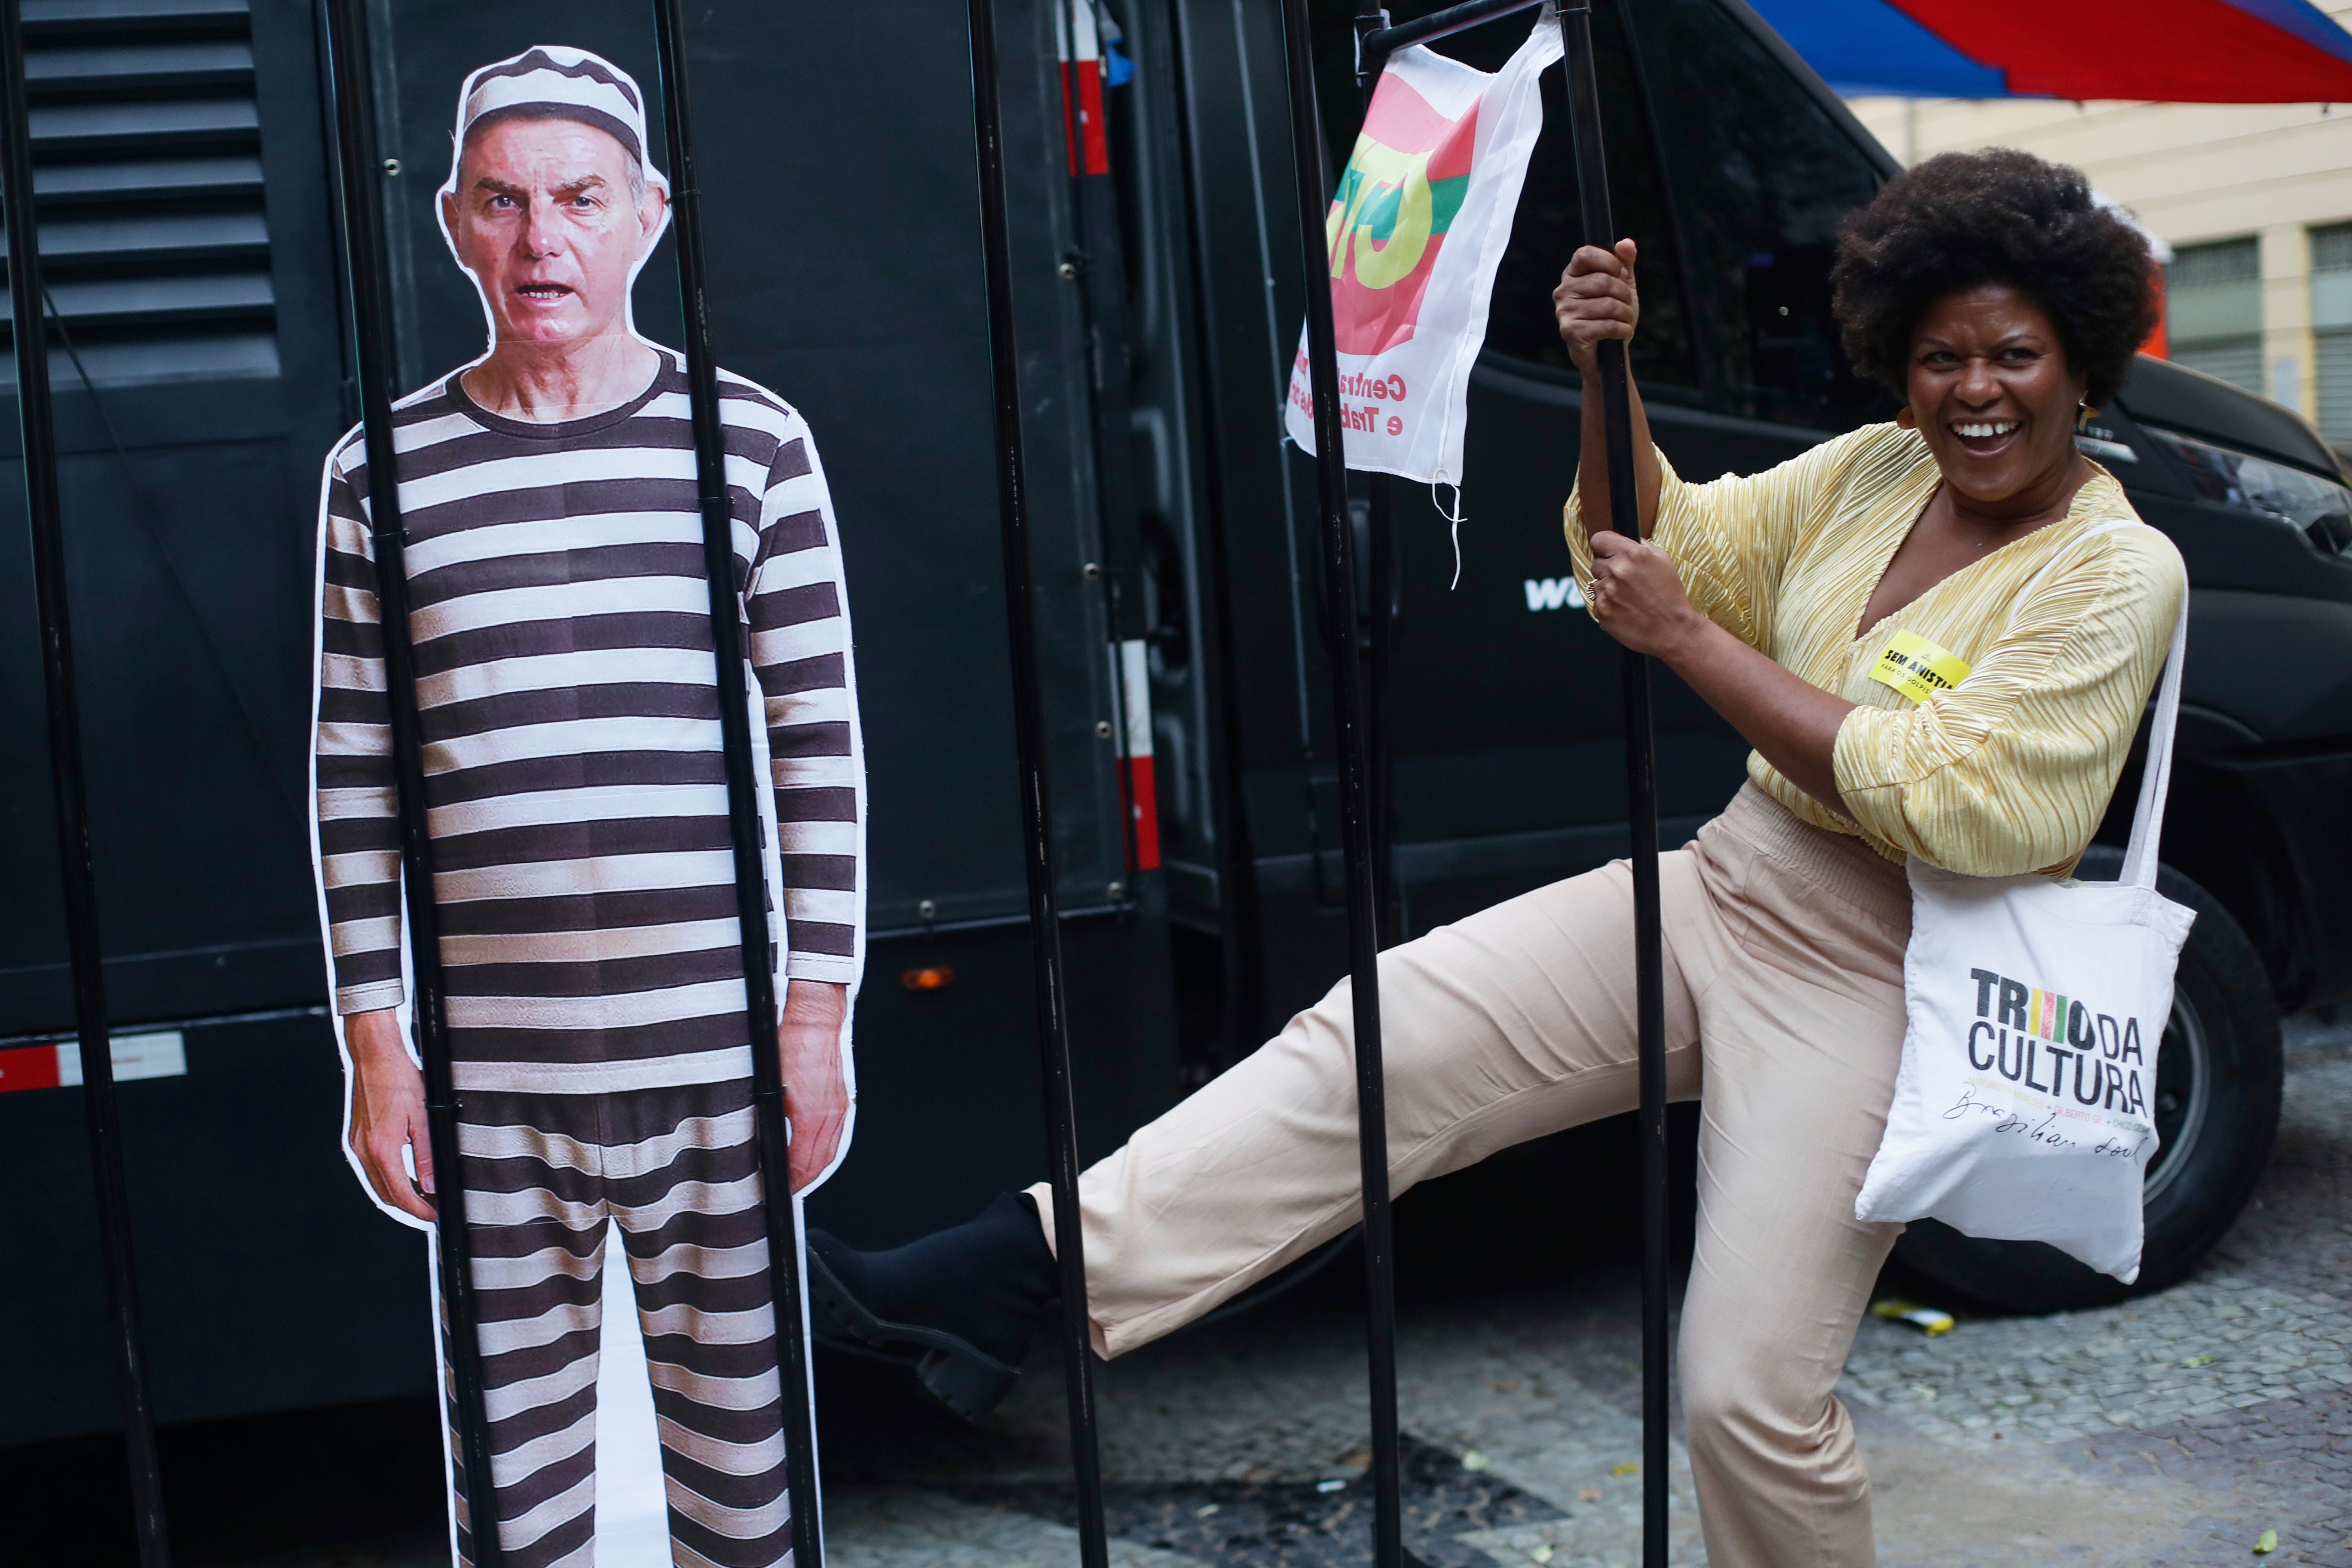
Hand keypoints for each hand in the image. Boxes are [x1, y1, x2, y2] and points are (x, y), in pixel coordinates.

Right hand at [343, 1008, 435, 1222]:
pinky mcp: (356, 1139)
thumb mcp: (423, 1116)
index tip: (435, 1216)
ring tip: (423, 1198)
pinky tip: (406, 1177)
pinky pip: (372, 1169)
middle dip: (410, 1208)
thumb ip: (426, 1154)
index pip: (400, 1194)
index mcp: (381, 1148)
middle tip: (432, 1211)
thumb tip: (430, 1184)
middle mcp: (364, 1151)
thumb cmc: (399, 1079)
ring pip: (378, 1184)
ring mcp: (357, 1145)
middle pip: (386, 1195)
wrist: (374, 1056)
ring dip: (399, 1195)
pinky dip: (389, 1179)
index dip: (419, 1210)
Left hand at [780, 981, 850, 1193]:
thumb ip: (768, 1118)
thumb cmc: (791, 1044)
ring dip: (815, 1168)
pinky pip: (836, 1135)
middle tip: (787, 1190)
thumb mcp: (770, 1086)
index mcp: (811, 1115)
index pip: (802, 1163)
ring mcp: (839, 1107)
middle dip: (804, 1180)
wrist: (815, 1020)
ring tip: (799, 1176)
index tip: (778, 1188)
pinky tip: (814, 1151)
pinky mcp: (842, 1099)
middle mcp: (830, 1115)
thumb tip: (761, 1142)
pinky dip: (824, 1150)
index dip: (789, 1181)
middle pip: (820, 1163)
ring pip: (831, 1151)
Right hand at [1553, 239, 1639, 376]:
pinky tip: (1622, 333)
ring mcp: (1564, 312)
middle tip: (1627, 306)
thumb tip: (1626, 243)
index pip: (1585, 254)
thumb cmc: (1611, 317)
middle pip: (1603, 281)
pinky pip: (1607, 325)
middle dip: (1624, 295)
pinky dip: (1623, 330)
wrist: (1606, 354)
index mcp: (1572, 276)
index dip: (1608, 261)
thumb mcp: (1622, 286)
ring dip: (1625, 315)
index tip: (1621, 274)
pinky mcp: (1570, 332)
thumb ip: (1624, 263)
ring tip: (1624, 322)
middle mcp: (1563, 292)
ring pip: (1608, 304)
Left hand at [1587, 528, 1705, 658]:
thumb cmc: (1670, 595)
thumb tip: (1625, 540)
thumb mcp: (1663, 560)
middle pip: (1596, 563)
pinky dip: (1608, 606)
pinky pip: (1597, 603)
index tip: (1608, 552)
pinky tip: (1625, 610)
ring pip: (1596, 584)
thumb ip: (1641, 545)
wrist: (1672, 629)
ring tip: (1629, 598)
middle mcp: (1616, 571)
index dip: (1604, 546)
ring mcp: (1606, 592)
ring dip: (1608, 589)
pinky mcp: (1601, 611)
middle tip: (1626, 581)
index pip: (1599, 539)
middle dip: (1608, 569)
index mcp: (1631, 554)